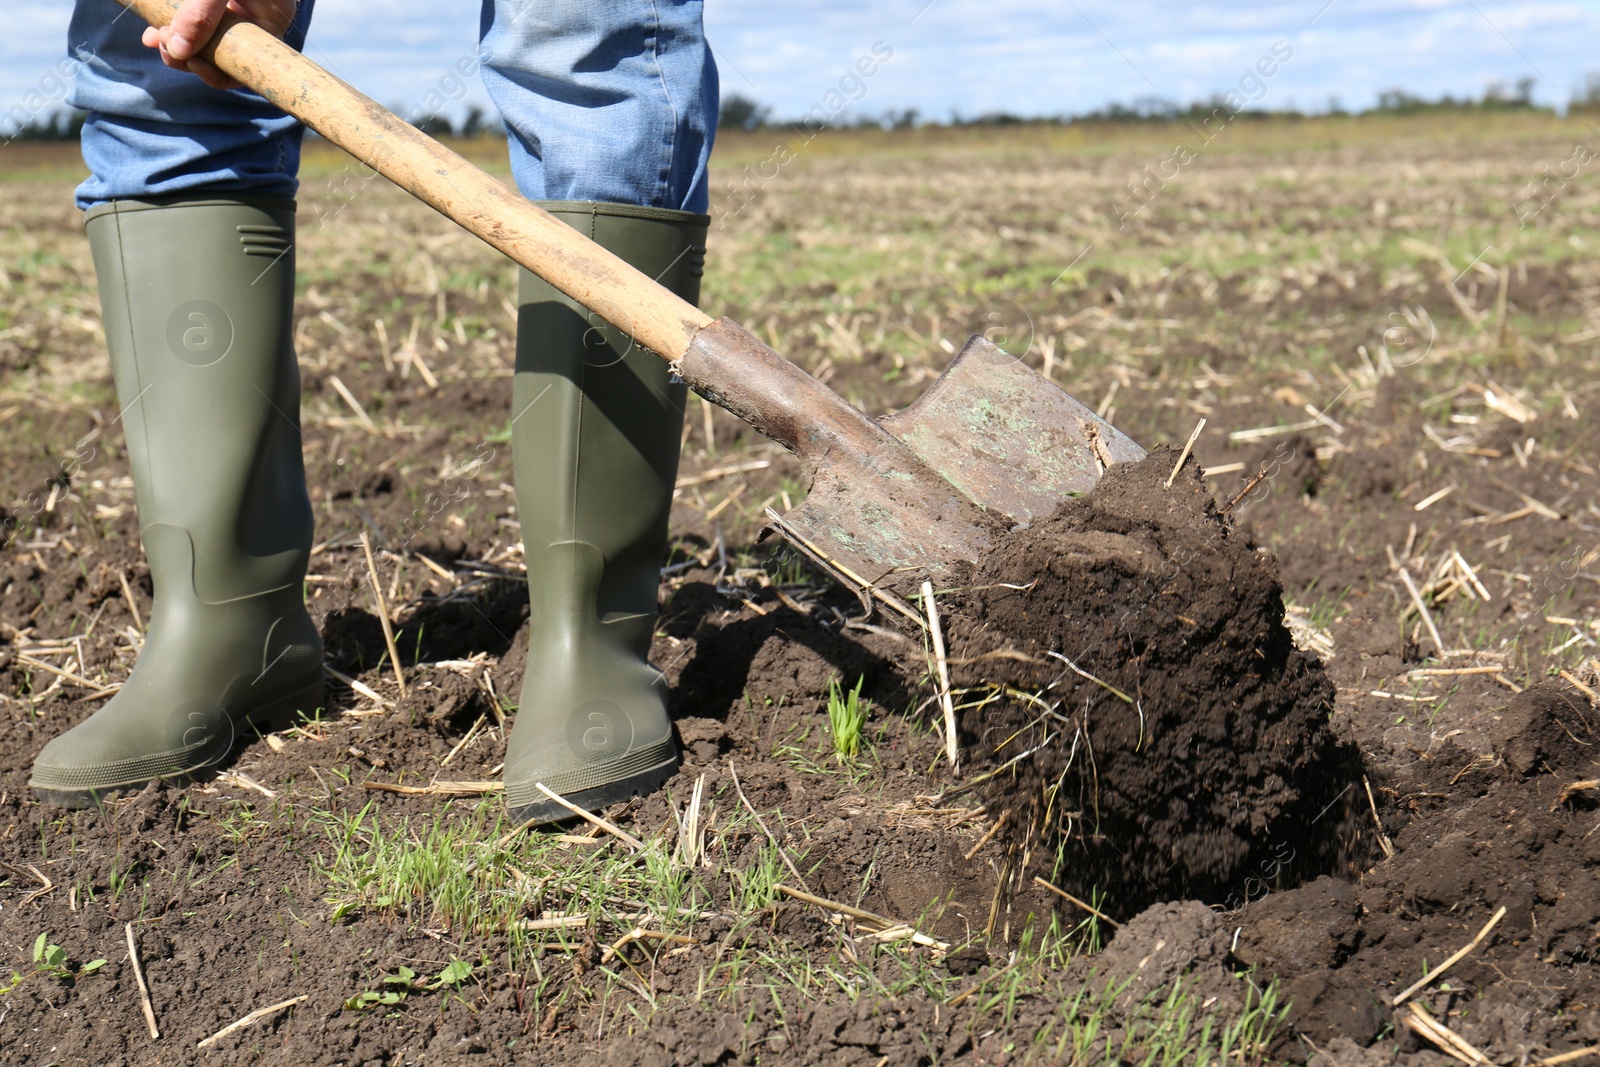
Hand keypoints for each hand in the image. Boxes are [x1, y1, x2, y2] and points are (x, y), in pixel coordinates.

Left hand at [140, 0, 297, 90]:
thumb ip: (201, 13)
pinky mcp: (219, 6)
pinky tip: (156, 29)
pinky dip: (175, 29)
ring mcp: (237, 14)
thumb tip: (179, 53)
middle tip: (163, 45)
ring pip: (207, 43)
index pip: (248, 66)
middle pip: (224, 57)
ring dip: (177, 45)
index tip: (191, 61)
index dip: (217, 73)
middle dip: (189, 57)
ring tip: (155, 37)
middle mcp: (256, 23)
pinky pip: (197, 25)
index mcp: (271, 21)